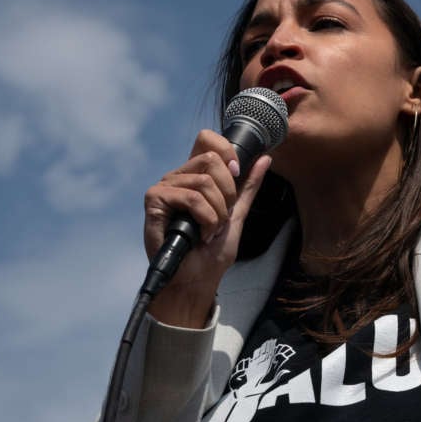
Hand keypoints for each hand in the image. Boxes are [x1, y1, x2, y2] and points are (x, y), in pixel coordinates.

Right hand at [143, 129, 271, 327]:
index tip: (236, 176)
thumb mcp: (238, 215)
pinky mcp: (155, 200)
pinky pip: (191, 197)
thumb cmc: (211, 254)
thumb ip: (248, 187)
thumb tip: (266, 159)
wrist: (195, 281)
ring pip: (204, 181)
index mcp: (195, 176)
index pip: (208, 140)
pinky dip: (204, 219)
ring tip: (209, 231)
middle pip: (211, 157)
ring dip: (217, 213)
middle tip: (221, 218)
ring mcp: (165, 187)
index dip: (227, 153)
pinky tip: (200, 235)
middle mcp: (178, 177)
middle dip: (227, 193)